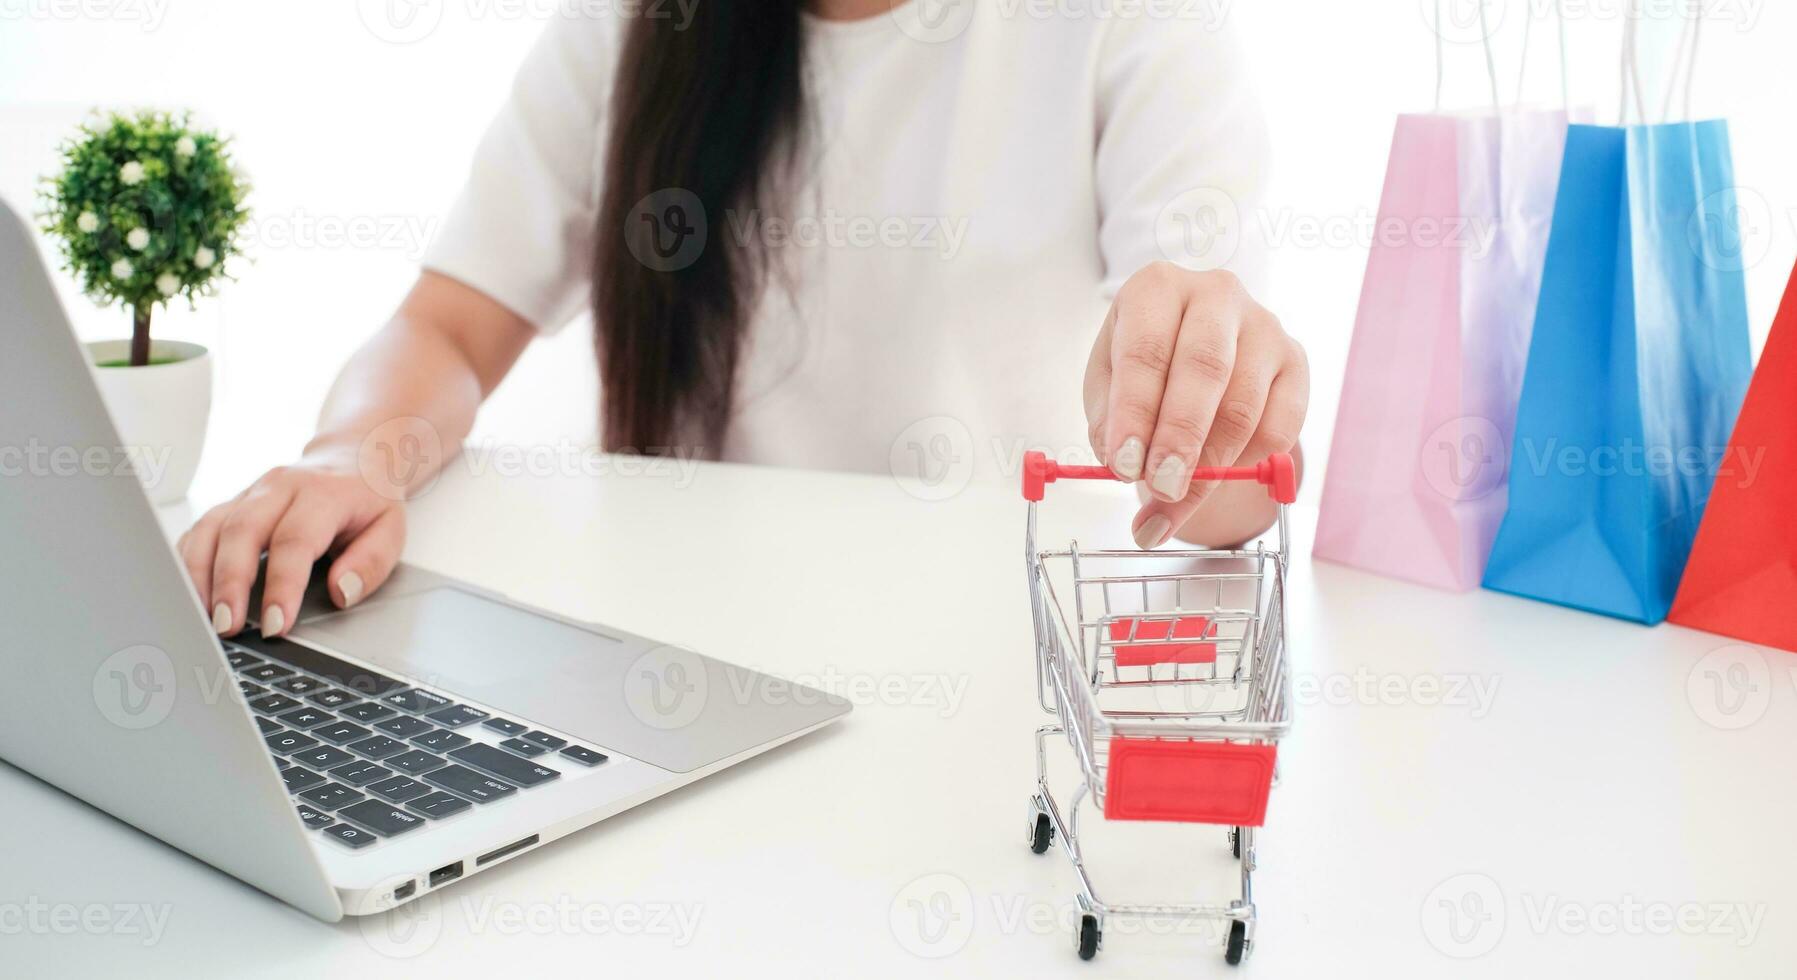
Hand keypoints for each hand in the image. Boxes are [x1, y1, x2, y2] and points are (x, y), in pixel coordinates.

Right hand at [177, 452, 405, 637]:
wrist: (352, 459)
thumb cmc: (367, 502)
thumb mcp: (391, 530)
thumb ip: (371, 563)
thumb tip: (341, 592)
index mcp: (322, 493)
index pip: (295, 541)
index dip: (282, 586)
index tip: (275, 625)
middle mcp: (278, 487)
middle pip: (242, 531)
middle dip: (230, 584)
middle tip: (227, 627)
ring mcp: (248, 493)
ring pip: (210, 528)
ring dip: (200, 576)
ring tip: (201, 618)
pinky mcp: (230, 505)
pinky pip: (198, 530)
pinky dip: (188, 563)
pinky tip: (188, 593)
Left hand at [1084, 263, 1307, 547]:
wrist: (1198, 355)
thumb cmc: (1145, 367)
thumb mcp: (1108, 384)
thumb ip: (1108, 424)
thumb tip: (1124, 467)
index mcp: (1157, 288)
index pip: (1147, 351)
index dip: (1135, 414)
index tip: (1124, 466)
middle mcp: (1216, 294)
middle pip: (1205, 370)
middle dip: (1181, 439)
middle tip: (1161, 489)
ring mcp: (1264, 325)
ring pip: (1243, 407)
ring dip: (1211, 466)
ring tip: (1175, 502)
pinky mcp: (1296, 360)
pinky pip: (1279, 427)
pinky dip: (1246, 463)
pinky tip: (1218, 471)